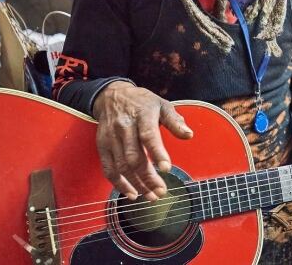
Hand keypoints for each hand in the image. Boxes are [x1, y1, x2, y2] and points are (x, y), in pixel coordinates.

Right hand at [92, 81, 192, 200]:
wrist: (112, 96)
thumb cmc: (142, 102)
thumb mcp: (162, 104)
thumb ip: (175, 121)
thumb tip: (188, 135)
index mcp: (142, 115)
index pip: (148, 136)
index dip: (157, 153)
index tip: (166, 168)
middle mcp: (124, 127)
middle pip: (134, 157)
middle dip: (148, 177)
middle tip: (161, 191)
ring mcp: (111, 137)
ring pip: (122, 166)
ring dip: (136, 184)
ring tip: (151, 196)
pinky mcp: (102, 146)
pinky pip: (109, 168)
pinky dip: (119, 184)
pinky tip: (131, 193)